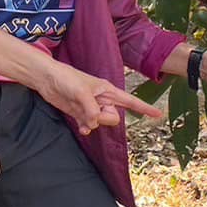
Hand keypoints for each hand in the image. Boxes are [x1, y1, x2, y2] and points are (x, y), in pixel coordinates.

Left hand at [39, 63, 164, 135]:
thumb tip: (95, 123)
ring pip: (101, 122)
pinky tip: (81, 128)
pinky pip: (89, 126)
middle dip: (105, 118)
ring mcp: (91, 108)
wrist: (47, 80)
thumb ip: (91, 108)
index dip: (145, 108)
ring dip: (92, 123)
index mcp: (108, 91)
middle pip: (114, 117)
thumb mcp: (81, 92)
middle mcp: (102, 100)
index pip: (131, 101)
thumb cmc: (66, 78)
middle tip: (91, 112)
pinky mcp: (79, 113)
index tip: (158, 114)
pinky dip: (86, 128)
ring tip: (81, 115)